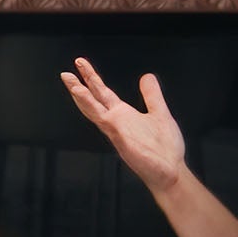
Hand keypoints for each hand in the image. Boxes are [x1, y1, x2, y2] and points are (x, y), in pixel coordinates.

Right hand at [60, 56, 188, 193]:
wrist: (171, 171)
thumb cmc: (165, 149)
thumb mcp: (159, 113)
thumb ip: (151, 95)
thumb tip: (146, 76)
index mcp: (123, 115)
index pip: (103, 93)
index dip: (92, 78)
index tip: (81, 65)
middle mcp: (116, 122)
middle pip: (93, 100)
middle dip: (80, 85)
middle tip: (66, 72)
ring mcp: (116, 131)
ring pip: (93, 110)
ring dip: (81, 96)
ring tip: (70, 82)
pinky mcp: (120, 138)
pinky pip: (104, 120)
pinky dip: (93, 109)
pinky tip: (86, 99)